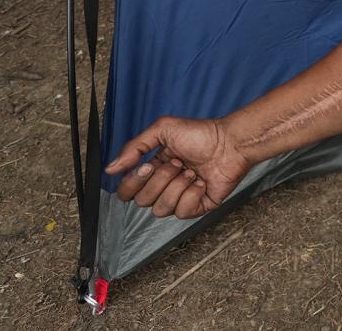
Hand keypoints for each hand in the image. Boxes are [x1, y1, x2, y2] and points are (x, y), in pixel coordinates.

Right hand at [105, 116, 250, 218]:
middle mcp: (164, 187)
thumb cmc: (200, 134)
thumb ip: (134, 148)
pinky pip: (182, 212)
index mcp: (152, 171)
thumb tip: (110, 169)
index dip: (134, 182)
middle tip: (179, 163)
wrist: (230, 142)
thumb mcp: (162, 130)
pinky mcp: (198, 207)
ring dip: (177, 186)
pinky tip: (201, 182)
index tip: (149, 164)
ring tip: (192, 171)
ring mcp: (181, 198)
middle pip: (142, 201)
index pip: (127, 191)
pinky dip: (191, 194)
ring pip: (161, 209)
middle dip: (161, 180)